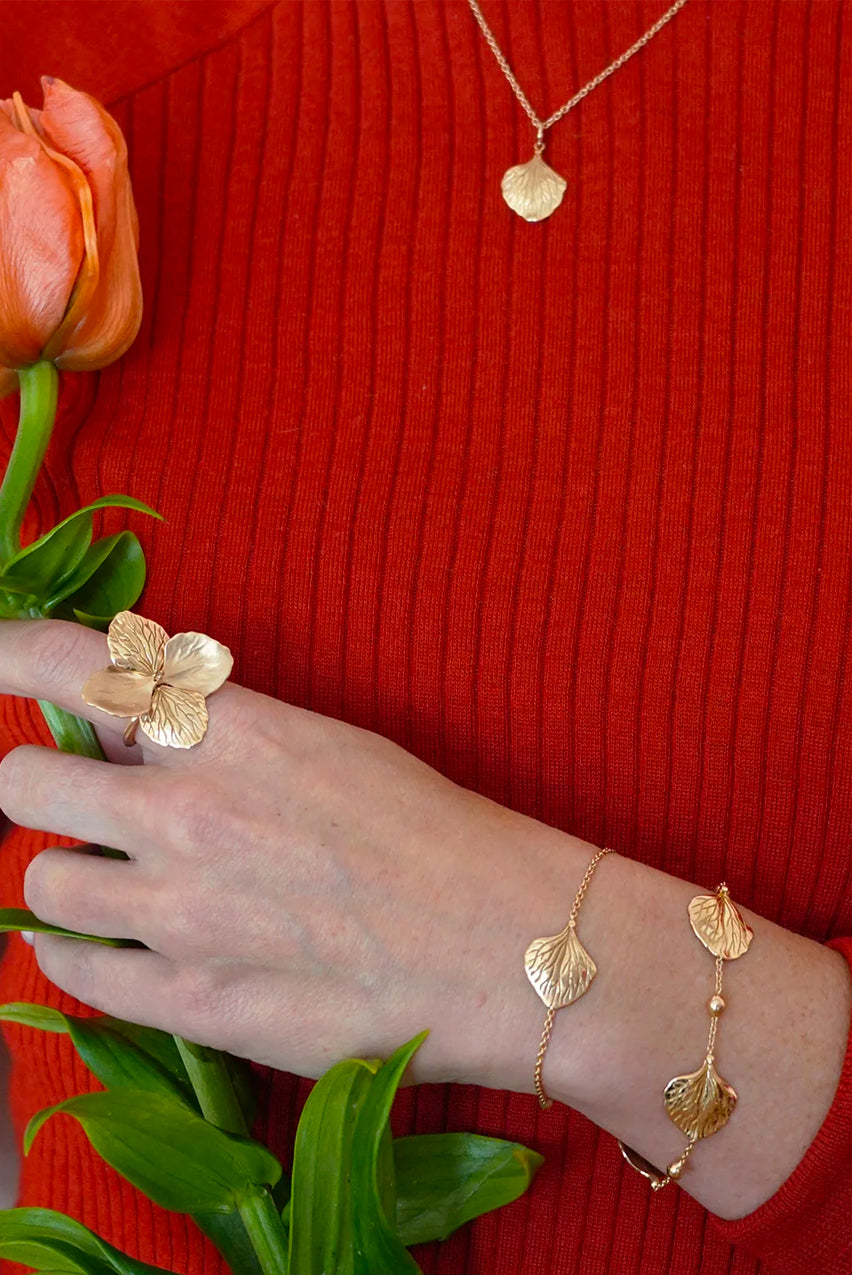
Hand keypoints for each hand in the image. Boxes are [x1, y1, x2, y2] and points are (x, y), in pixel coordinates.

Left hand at [0, 618, 568, 1087]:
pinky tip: (108, 946)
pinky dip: (74, 952)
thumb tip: (130, 726)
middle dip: (38, 783)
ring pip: (39, 883)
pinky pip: (70, 972)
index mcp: (232, 733)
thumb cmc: (431, 835)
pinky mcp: (191, 1003)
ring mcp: (182, 915)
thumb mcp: (328, 746)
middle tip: (79, 799)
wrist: (505, 948)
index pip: (77, 667)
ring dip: (66, 875)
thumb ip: (222, 733)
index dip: (8, 652)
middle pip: (21, 782)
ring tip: (116, 881)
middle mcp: (188, 814)